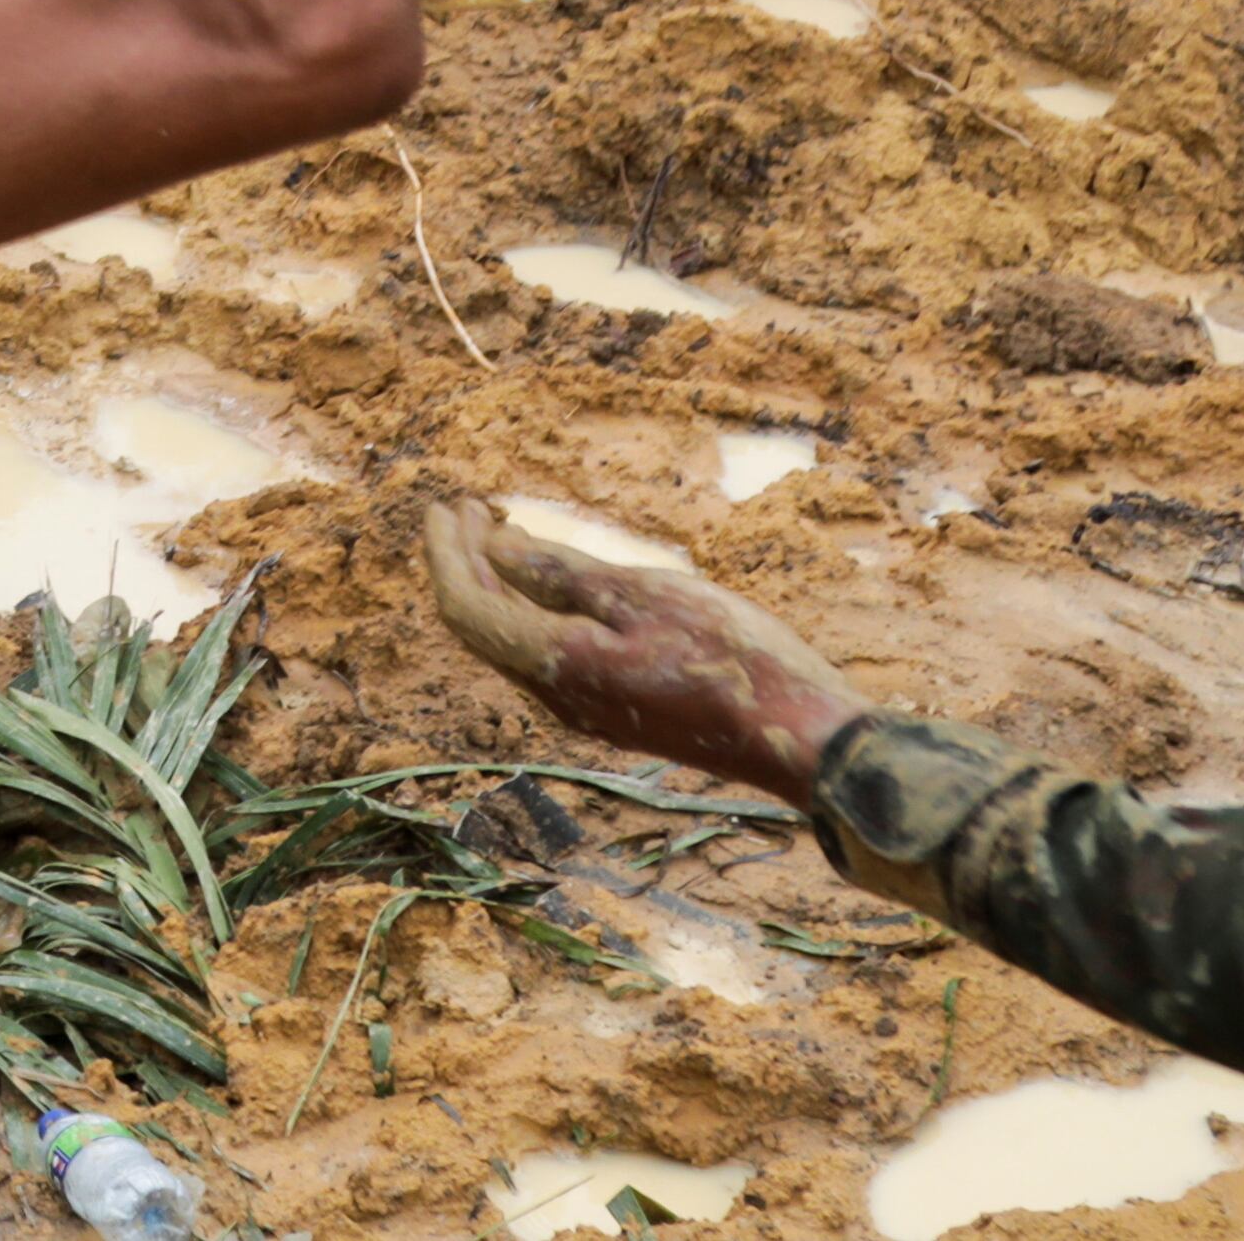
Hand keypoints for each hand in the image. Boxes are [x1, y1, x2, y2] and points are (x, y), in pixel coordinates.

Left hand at [424, 501, 865, 807]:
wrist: (796, 739)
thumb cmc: (730, 658)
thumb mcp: (645, 595)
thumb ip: (564, 576)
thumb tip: (498, 550)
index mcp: (556, 666)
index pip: (467, 608)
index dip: (447, 553)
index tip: (447, 504)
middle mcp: (558, 698)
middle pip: (481, 628)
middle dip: (465, 564)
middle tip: (468, 509)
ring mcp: (587, 710)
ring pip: (513, 644)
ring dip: (497, 587)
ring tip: (501, 534)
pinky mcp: (616, 710)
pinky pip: (547, 656)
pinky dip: (532, 610)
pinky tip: (556, 585)